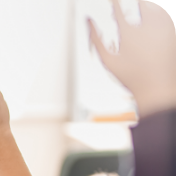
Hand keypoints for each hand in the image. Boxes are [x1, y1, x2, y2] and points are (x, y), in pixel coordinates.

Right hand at [89, 0, 175, 118]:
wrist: (157, 87)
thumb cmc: (130, 77)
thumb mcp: (107, 60)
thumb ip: (95, 39)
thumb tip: (87, 20)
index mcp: (128, 33)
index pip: (119, 9)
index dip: (115, 2)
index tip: (112, 0)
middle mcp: (147, 27)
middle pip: (141, 4)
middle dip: (136, 2)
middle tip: (132, 3)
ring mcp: (163, 29)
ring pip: (156, 9)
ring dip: (148, 8)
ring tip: (144, 10)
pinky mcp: (172, 34)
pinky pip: (166, 17)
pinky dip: (160, 16)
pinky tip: (156, 20)